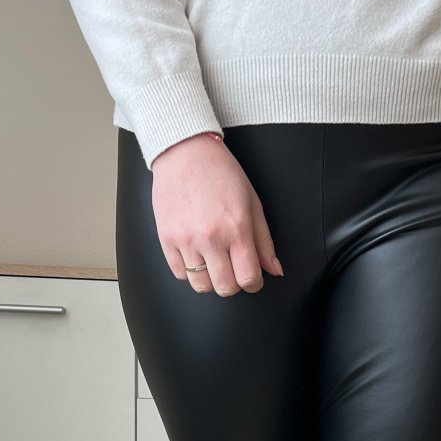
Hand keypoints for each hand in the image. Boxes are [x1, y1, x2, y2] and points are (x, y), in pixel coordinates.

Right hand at [149, 133, 283, 294]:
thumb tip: (274, 270)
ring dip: (210, 280)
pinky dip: (189, 270)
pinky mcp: (165, 238)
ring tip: (213, 261)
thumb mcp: (251, 203)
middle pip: (225, 288)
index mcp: (236, 229)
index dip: (253, 283)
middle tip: (232, 268)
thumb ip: (264, 241)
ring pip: (200, 286)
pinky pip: (180, 274)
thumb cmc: (221, 173)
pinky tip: (195, 253)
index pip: (248, 278)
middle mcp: (210, 238)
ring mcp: (185, 240)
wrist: (184, 152)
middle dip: (233, 283)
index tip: (251, 276)